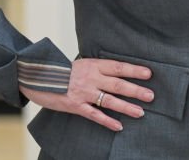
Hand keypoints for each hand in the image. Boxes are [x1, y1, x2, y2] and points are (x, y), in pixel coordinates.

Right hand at [19, 58, 153, 131]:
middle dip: (136, 91)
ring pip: (109, 100)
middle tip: (151, 96)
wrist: (38, 77)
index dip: (134, 70)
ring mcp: (83, 93)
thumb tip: (119, 71)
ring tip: (140, 112)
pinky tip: (118, 126)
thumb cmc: (63, 70)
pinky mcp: (75, 106)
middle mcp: (91, 78)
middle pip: (118, 84)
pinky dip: (107, 121)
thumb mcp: (82, 63)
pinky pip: (94, 115)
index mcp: (94, 65)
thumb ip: (99, 68)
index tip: (149, 74)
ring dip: (126, 107)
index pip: (118, 67)